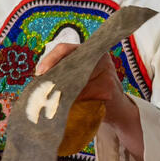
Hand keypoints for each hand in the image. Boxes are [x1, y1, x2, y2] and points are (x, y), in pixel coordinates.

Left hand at [35, 43, 141, 160]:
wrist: (119, 111)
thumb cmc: (95, 94)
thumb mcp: (82, 79)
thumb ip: (66, 74)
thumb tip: (39, 80)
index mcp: (90, 52)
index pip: (65, 49)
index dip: (50, 59)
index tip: (39, 72)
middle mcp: (101, 58)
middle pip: (70, 62)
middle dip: (54, 76)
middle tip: (41, 89)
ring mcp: (107, 72)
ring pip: (76, 80)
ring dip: (62, 91)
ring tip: (52, 100)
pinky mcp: (109, 88)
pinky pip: (85, 94)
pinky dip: (75, 101)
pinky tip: (69, 107)